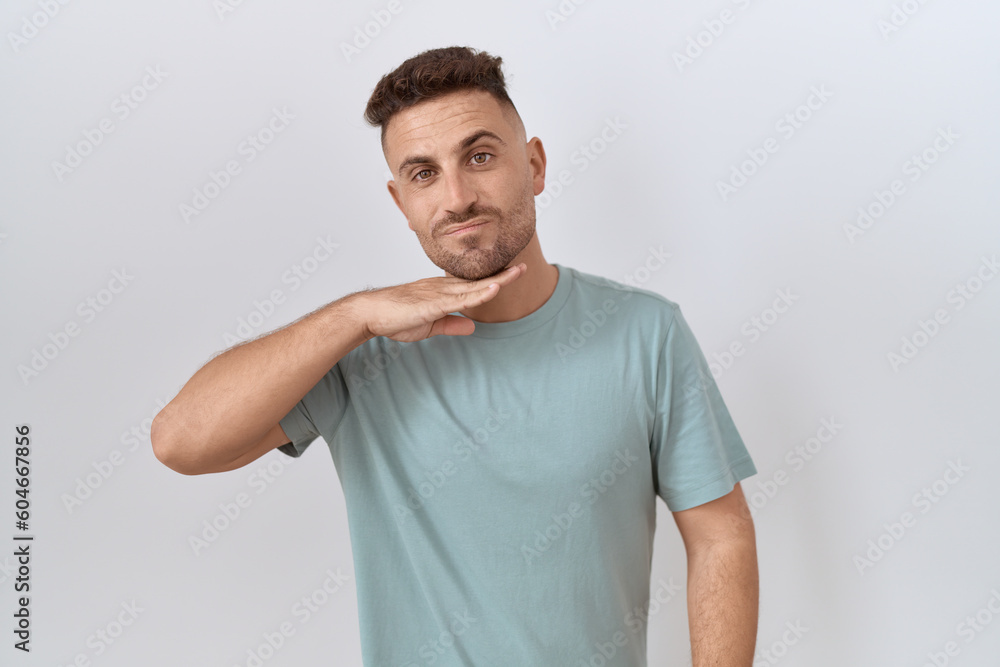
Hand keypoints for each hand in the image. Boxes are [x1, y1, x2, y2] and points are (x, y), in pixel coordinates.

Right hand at [356, 263, 526, 341]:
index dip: (493, 278)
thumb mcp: (430, 325)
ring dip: (497, 280)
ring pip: (473, 287)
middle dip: (502, 274)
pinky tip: (494, 289)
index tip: (511, 273)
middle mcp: (442, 287)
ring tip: (517, 272)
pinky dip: (478, 294)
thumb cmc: (395, 316)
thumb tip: (472, 328)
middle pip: (478, 281)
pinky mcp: (432, 303)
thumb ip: (451, 325)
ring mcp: (438, 294)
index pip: (473, 285)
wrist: (370, 313)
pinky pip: (460, 299)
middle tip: (523, 265)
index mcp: (442, 291)